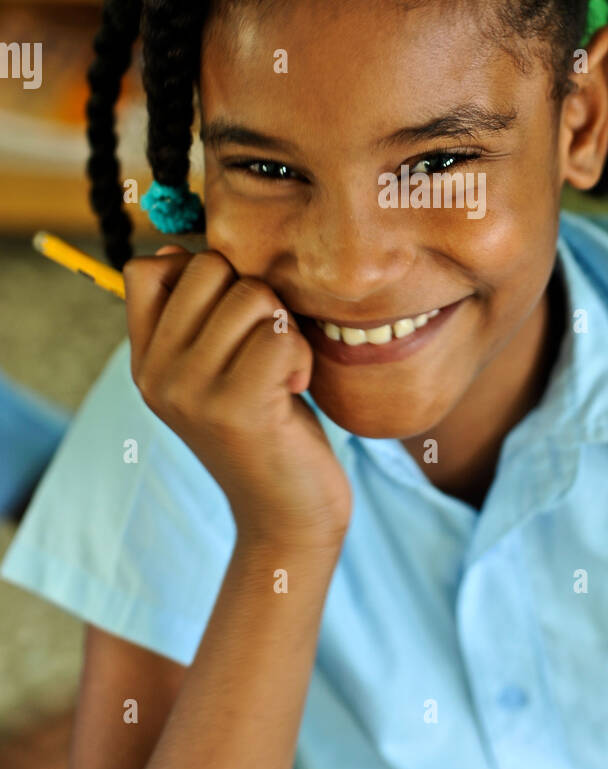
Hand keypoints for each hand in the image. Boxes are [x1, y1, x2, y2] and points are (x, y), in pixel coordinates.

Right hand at [122, 245, 351, 548]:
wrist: (286, 517)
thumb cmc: (267, 429)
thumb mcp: (216, 371)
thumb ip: (196, 317)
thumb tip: (174, 250)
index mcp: (146, 360)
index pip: (146, 268)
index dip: (199, 270)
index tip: (231, 316)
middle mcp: (158, 373)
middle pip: (207, 267)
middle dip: (254, 294)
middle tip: (266, 346)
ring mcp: (192, 391)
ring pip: (250, 295)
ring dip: (283, 326)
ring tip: (281, 370)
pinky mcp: (236, 407)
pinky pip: (278, 333)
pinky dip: (300, 353)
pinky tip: (294, 388)